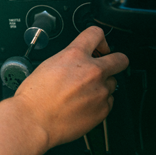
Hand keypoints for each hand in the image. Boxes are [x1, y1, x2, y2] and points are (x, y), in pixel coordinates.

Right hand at [14, 26, 127, 148]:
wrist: (34, 120)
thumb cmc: (35, 97)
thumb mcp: (48, 65)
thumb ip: (68, 60)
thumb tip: (76, 62)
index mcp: (75, 56)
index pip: (96, 34)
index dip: (99, 40)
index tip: (98, 47)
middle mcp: (92, 71)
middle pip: (120, 59)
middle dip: (115, 61)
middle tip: (106, 67)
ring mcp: (100, 91)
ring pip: (113, 83)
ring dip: (103, 85)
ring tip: (85, 93)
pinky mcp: (103, 109)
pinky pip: (108, 102)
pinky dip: (99, 103)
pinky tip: (84, 106)